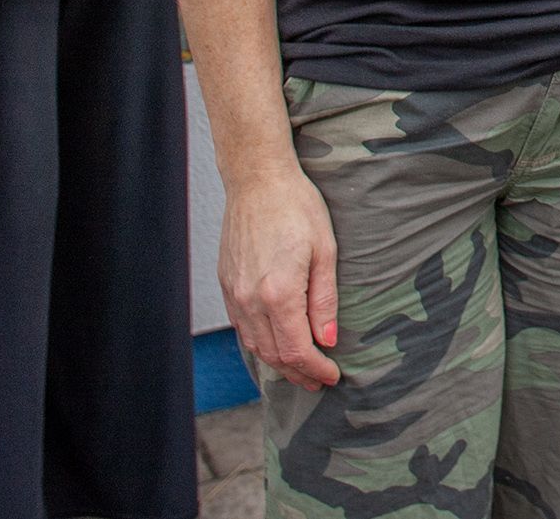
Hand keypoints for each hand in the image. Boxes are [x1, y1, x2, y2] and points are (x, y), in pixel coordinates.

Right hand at [220, 168, 343, 390]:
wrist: (257, 179)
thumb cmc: (297, 207)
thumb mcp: (324, 251)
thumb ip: (324, 301)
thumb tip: (327, 340)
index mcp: (278, 293)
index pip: (296, 350)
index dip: (316, 369)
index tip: (333, 375)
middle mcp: (250, 299)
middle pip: (273, 355)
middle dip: (298, 373)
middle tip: (319, 379)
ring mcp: (234, 293)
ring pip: (254, 345)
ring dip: (277, 362)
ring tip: (300, 368)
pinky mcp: (226, 284)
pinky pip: (241, 327)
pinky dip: (259, 343)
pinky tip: (275, 343)